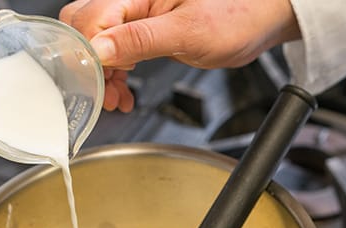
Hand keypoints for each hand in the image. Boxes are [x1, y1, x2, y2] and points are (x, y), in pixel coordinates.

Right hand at [60, 0, 300, 111]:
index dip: (87, 53)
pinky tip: (123, 91)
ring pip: (100, 43)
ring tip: (117, 99)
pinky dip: (117, 74)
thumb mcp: (188, 32)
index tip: (96, 82)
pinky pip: (118, 50)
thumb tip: (101, 51)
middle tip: (104, 93)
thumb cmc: (235, 16)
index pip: (91, 19)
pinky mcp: (145, 31)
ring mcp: (137, 16)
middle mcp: (132, 1)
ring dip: (103, 75)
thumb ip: (141, 40)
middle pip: (86, 28)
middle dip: (90, 66)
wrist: (259, 20)